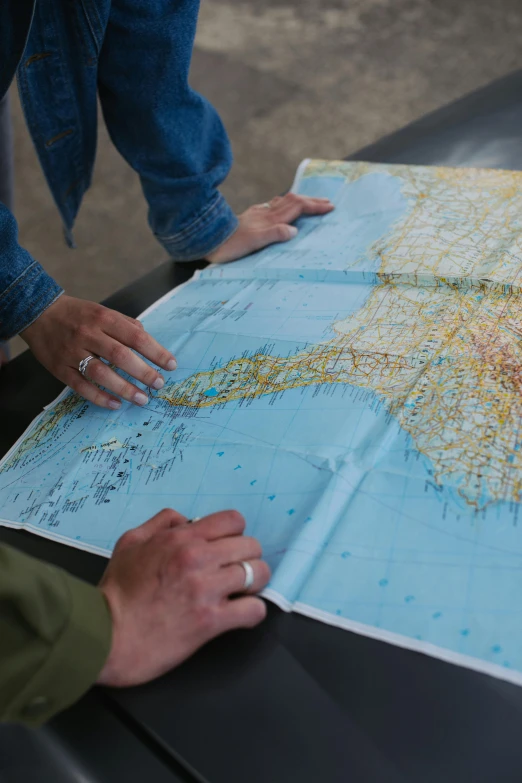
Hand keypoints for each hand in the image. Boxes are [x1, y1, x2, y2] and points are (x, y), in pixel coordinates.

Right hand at [21, 295, 176, 409]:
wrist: (37, 312)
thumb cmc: (77, 314)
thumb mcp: (102, 311)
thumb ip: (126, 325)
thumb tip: (149, 341)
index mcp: (102, 318)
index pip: (135, 337)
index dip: (156, 352)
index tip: (171, 365)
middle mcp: (88, 334)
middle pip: (120, 356)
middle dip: (143, 372)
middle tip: (159, 384)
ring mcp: (72, 352)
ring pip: (101, 373)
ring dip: (124, 388)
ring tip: (142, 399)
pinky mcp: (59, 368)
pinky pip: (81, 386)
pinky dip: (99, 397)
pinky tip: (116, 405)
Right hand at [97, 508, 269, 686]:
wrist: (104, 635)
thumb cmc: (115, 592)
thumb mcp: (130, 542)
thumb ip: (161, 524)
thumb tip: (186, 520)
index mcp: (181, 538)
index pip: (233, 520)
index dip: (234, 534)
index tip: (227, 548)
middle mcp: (198, 558)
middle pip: (252, 546)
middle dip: (246, 558)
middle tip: (233, 573)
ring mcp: (206, 590)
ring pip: (259, 574)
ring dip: (253, 584)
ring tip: (240, 594)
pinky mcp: (211, 621)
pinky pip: (254, 610)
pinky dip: (252, 612)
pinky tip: (239, 615)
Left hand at [205, 193, 333, 263]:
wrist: (208, 240)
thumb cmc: (230, 246)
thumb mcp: (254, 242)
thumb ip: (274, 234)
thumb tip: (294, 230)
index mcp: (270, 219)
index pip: (297, 207)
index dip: (314, 206)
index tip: (330, 207)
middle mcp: (265, 213)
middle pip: (292, 201)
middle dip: (311, 201)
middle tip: (327, 202)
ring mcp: (257, 214)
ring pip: (282, 202)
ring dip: (298, 200)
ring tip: (308, 202)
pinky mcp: (249, 218)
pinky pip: (271, 207)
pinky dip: (282, 205)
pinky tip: (278, 207)